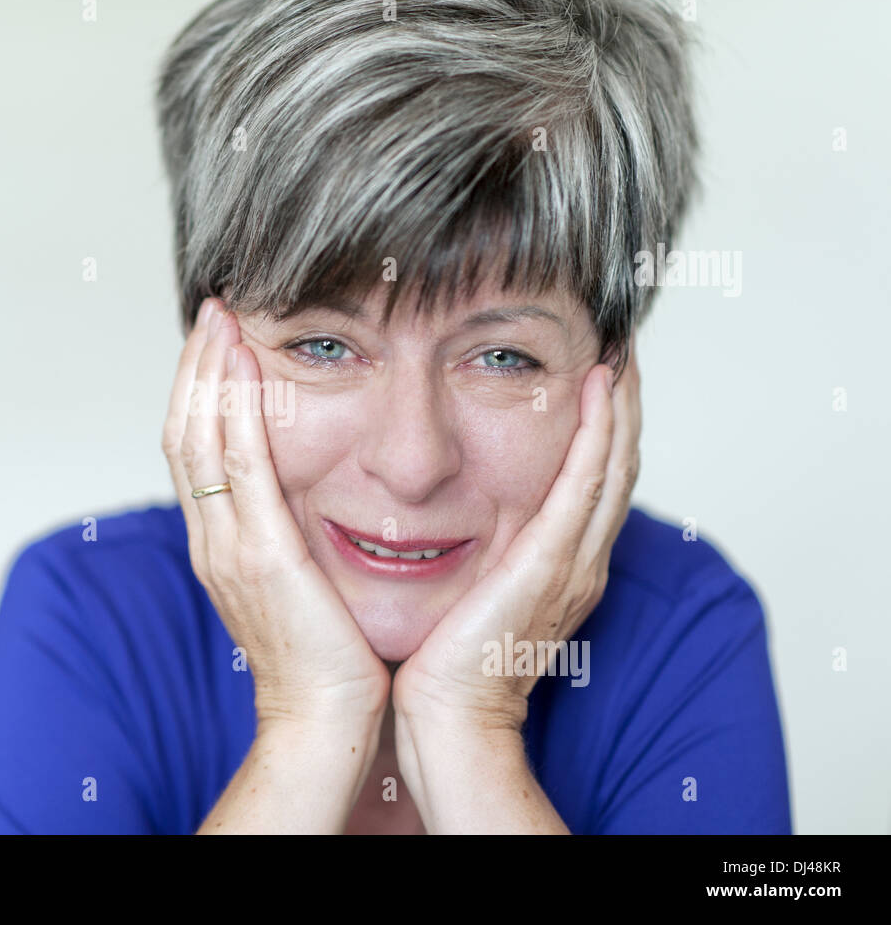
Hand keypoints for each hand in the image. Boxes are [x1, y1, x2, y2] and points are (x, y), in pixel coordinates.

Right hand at [162, 298, 391, 728]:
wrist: (326, 719)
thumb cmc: (327, 657)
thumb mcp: (298, 583)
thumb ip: (288, 535)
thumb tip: (305, 494)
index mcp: (221, 543)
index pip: (194, 448)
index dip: (199, 389)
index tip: (217, 340)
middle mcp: (213, 539)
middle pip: (184, 431)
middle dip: (196, 365)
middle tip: (213, 309)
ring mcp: (228, 546)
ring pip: (199, 438)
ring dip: (209, 372)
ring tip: (222, 318)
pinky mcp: (261, 554)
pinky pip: (239, 467)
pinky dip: (235, 411)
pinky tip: (246, 367)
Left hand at [393, 344, 641, 731]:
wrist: (449, 717)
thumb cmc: (445, 663)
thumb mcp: (469, 594)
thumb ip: (476, 555)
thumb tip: (446, 515)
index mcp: (559, 566)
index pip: (592, 483)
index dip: (602, 430)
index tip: (596, 379)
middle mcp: (579, 560)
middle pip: (617, 467)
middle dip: (623, 409)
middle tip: (622, 352)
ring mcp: (573, 562)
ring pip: (613, 466)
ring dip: (621, 407)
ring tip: (621, 355)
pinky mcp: (552, 564)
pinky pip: (586, 483)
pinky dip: (600, 432)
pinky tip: (601, 389)